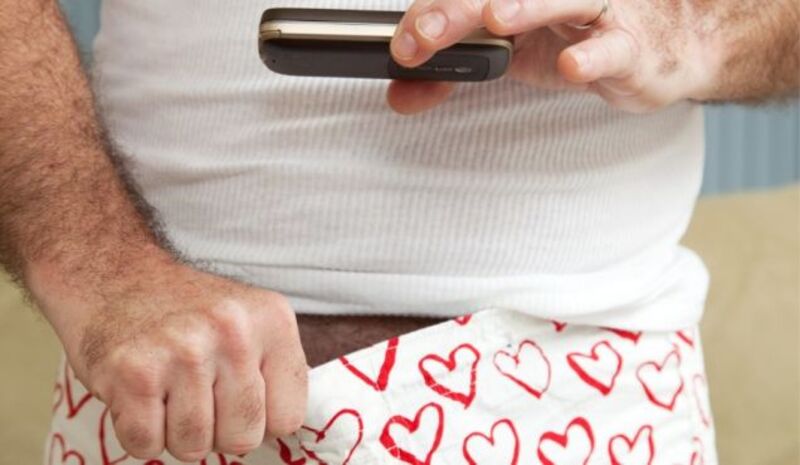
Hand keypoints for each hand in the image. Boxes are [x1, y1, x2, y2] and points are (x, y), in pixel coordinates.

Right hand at [32, 253, 307, 460]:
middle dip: (218, 432)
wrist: (116, 276)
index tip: (237, 400)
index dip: (260, 421)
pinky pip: (146, 444)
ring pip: (194, 446)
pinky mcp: (135, 372)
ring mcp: (184, 351)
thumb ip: (274, 373)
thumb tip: (280, 433)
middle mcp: (234, 332)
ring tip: (167, 389)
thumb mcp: (251, 324)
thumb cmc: (188, 314)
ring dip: (175, 432)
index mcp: (273, 321)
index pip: (288, 418)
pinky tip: (141, 394)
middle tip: (197, 394)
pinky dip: (139, 433)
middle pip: (243, 437)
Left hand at [388, 0, 716, 112]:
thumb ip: (455, 75)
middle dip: (458, 10)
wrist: (662, 49)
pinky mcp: (631, 44)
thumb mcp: (511, 54)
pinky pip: (613, 47)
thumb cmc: (582, 38)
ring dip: (526, 7)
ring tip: (494, 19)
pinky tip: (571, 66)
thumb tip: (399, 95)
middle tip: (423, 35)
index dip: (430, 16)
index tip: (403, 47)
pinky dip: (592, 55)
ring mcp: (597, 11)